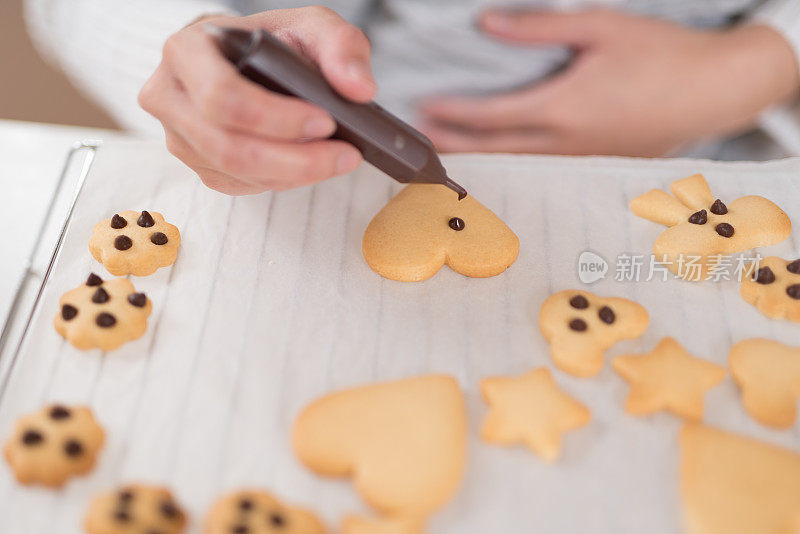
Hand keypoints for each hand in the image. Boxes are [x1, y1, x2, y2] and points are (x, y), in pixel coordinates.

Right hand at [139, 7, 375, 194]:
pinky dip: (282, 181)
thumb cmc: (270, 43)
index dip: (276, 118)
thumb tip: (359, 90)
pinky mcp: (197, 164)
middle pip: (227, 147)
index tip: (325, 121)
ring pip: (235, 173)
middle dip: (295, 159)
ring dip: (294, 174)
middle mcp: (169, 96)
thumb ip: (341, 46)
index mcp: (186, 51)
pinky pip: (239, 186)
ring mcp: (178, 136)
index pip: (222, 96)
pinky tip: (307, 165)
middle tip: (343, 155)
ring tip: (335, 158)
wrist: (243, 60)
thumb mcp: (310, 26)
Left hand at [419, 9, 799, 156]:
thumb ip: (538, 28)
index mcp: (563, 108)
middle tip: (420, 144)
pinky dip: (513, 162)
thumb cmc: (663, 56)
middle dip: (454, 146)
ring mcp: (580, 159)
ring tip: (450, 151)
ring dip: (479, 157)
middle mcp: (566, 142)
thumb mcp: (599, 28)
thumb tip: (488, 24)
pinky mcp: (594, 163)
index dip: (452, 115)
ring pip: (516, 163)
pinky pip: (542, 167)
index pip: (490, 116)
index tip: (424, 110)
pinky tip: (501, 155)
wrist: (714, 90)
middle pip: (494, 149)